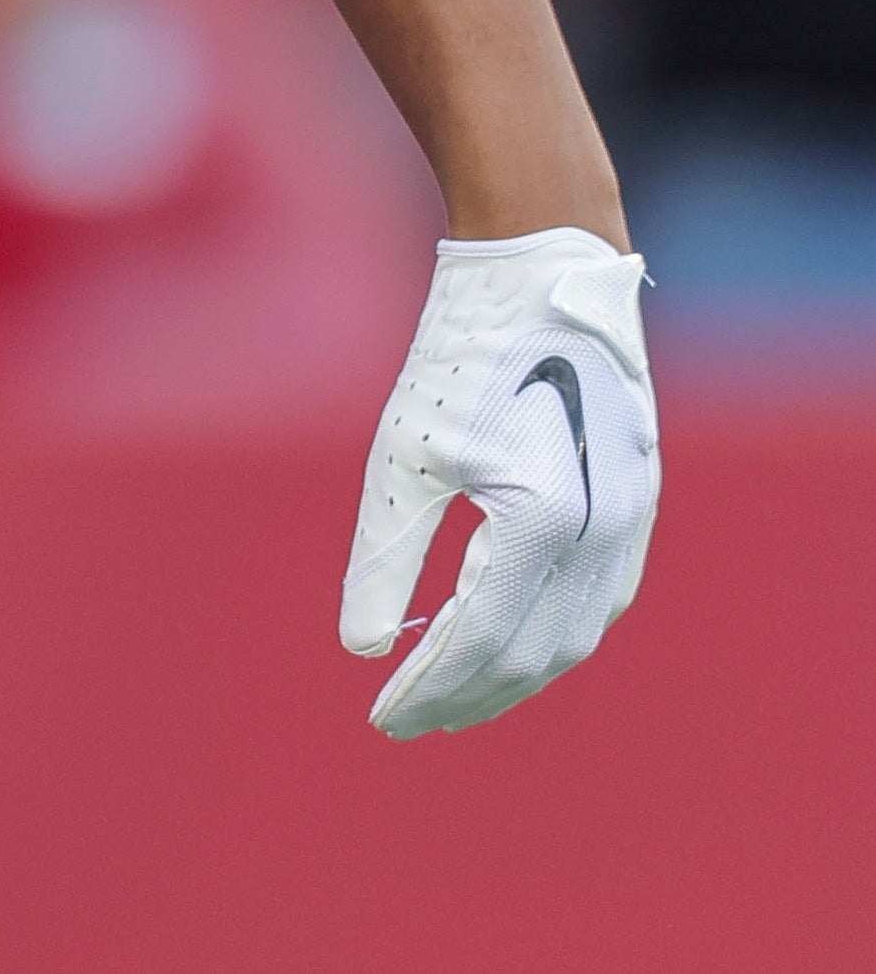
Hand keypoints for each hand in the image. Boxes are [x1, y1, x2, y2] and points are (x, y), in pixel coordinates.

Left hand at [340, 227, 658, 736]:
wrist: (547, 276)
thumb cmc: (460, 357)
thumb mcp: (402, 456)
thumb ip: (385, 557)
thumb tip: (360, 648)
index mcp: (541, 527)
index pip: (479, 642)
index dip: (429, 689)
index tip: (382, 720)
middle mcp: (601, 537)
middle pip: (532, 655)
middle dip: (467, 696)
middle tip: (408, 722)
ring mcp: (631, 524)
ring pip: (573, 636)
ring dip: (514, 676)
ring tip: (453, 699)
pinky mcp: (637, 505)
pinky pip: (601, 601)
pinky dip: (554, 636)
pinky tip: (510, 645)